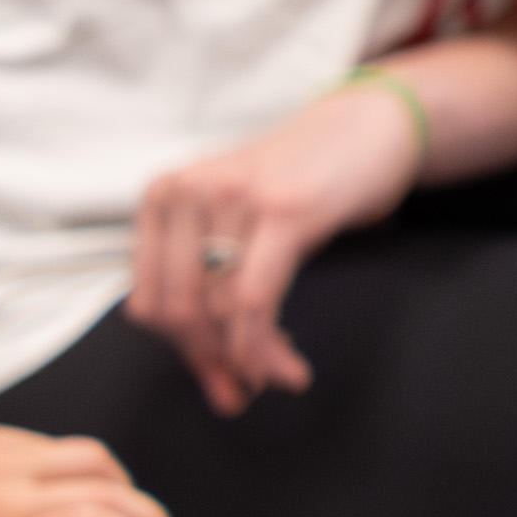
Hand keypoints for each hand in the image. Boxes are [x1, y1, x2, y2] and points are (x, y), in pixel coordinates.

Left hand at [126, 81, 417, 416]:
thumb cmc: (301, 186)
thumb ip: (217, 302)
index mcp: (161, 199)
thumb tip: (217, 389)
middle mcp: (186, 193)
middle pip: (177, 311)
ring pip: (218, 311)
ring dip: (249, 358)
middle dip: (211, 360)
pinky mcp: (282, 210)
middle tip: (245, 388)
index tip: (217, 378)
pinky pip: (253, 300)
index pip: (149, 300)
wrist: (367, 127)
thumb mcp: (242, 233)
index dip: (181, 351)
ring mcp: (231, 198)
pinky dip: (263, 345)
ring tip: (280, 376)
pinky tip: (284, 367)